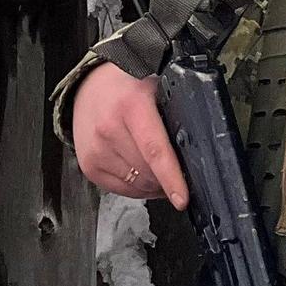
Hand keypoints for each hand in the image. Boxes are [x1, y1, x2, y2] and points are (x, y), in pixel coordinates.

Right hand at [70, 63, 188, 207]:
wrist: (89, 86)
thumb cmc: (128, 87)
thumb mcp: (156, 88)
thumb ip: (175, 114)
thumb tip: (196, 152)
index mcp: (131, 106)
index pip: (154, 151)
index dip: (171, 178)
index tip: (182, 199)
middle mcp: (108, 129)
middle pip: (148, 173)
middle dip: (167, 178)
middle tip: (176, 167)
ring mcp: (96, 150)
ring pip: (137, 185)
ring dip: (153, 183)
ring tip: (156, 166)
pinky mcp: (89, 166)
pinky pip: (122, 189)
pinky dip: (137, 187)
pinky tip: (141, 171)